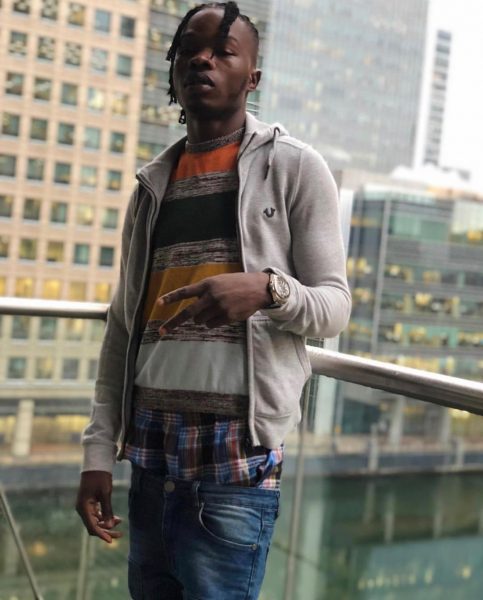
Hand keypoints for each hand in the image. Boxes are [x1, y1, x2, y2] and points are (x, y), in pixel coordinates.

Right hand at [75, 471, 122, 543]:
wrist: (96, 464)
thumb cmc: (100, 477)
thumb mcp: (105, 493)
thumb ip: (107, 510)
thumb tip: (110, 525)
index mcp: (83, 508)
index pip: (92, 527)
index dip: (102, 534)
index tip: (111, 540)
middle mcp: (82, 509)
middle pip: (94, 526)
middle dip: (107, 530)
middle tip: (120, 534)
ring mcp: (86, 506)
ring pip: (96, 521)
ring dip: (107, 524)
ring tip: (120, 522)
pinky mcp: (90, 503)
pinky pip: (97, 515)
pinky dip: (105, 517)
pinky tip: (116, 518)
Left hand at [157, 272, 271, 334]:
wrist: (258, 288)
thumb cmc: (237, 284)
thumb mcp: (219, 281)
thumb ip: (205, 291)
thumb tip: (193, 311)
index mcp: (208, 284)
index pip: (185, 292)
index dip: (171, 297)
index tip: (158, 303)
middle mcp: (211, 296)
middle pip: (188, 313)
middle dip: (173, 323)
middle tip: (161, 331)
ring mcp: (219, 307)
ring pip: (200, 321)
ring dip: (202, 319)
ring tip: (215, 310)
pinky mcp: (227, 317)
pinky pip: (211, 326)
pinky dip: (213, 323)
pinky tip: (224, 314)